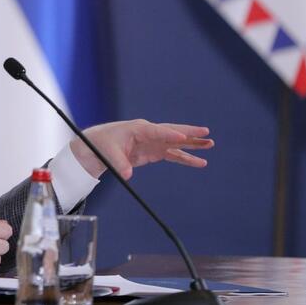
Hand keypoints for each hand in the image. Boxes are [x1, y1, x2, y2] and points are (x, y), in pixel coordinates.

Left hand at [71, 120, 213, 179]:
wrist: (95, 146)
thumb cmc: (101, 145)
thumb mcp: (108, 154)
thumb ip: (119, 164)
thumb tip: (127, 175)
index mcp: (137, 129)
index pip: (157, 131)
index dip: (169, 135)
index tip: (183, 138)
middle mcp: (148, 133)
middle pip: (172, 132)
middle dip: (189, 133)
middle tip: (206, 132)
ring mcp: (152, 142)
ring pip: (175, 143)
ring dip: (192, 145)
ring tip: (210, 145)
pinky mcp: (152, 151)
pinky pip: (172, 154)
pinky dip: (185, 158)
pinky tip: (199, 162)